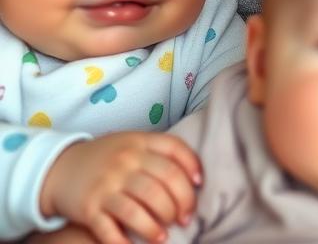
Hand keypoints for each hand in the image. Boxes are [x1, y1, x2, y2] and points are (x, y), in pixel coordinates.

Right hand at [39, 133, 200, 243]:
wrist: (60, 167)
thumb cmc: (107, 157)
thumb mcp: (132, 143)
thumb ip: (158, 152)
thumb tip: (193, 175)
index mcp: (139, 142)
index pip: (174, 149)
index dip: (192, 166)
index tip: (199, 184)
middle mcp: (125, 162)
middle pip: (161, 184)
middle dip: (179, 204)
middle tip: (185, 218)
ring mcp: (106, 185)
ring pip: (139, 209)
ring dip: (155, 227)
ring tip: (164, 236)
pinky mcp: (89, 209)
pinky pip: (110, 230)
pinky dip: (124, 242)